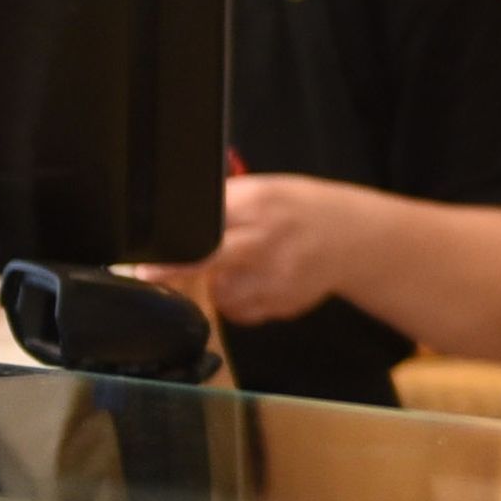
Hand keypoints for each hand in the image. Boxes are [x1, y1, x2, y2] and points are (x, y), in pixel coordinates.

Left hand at [158, 172, 380, 326]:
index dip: (174, 239)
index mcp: (260, 202)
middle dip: (174, 269)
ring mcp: (277, 276)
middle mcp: (268, 238)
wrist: (355, 238)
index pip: (206, 221)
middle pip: (208, 259)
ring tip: (240, 267)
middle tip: (148, 273)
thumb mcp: (265, 189)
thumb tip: (172, 217)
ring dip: (216, 285)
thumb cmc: (302, 211)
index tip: (144, 255)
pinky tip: (260, 281)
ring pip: (220, 293)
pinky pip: (240, 310)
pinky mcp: (283, 304)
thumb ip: (224, 202)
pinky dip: (239, 300)